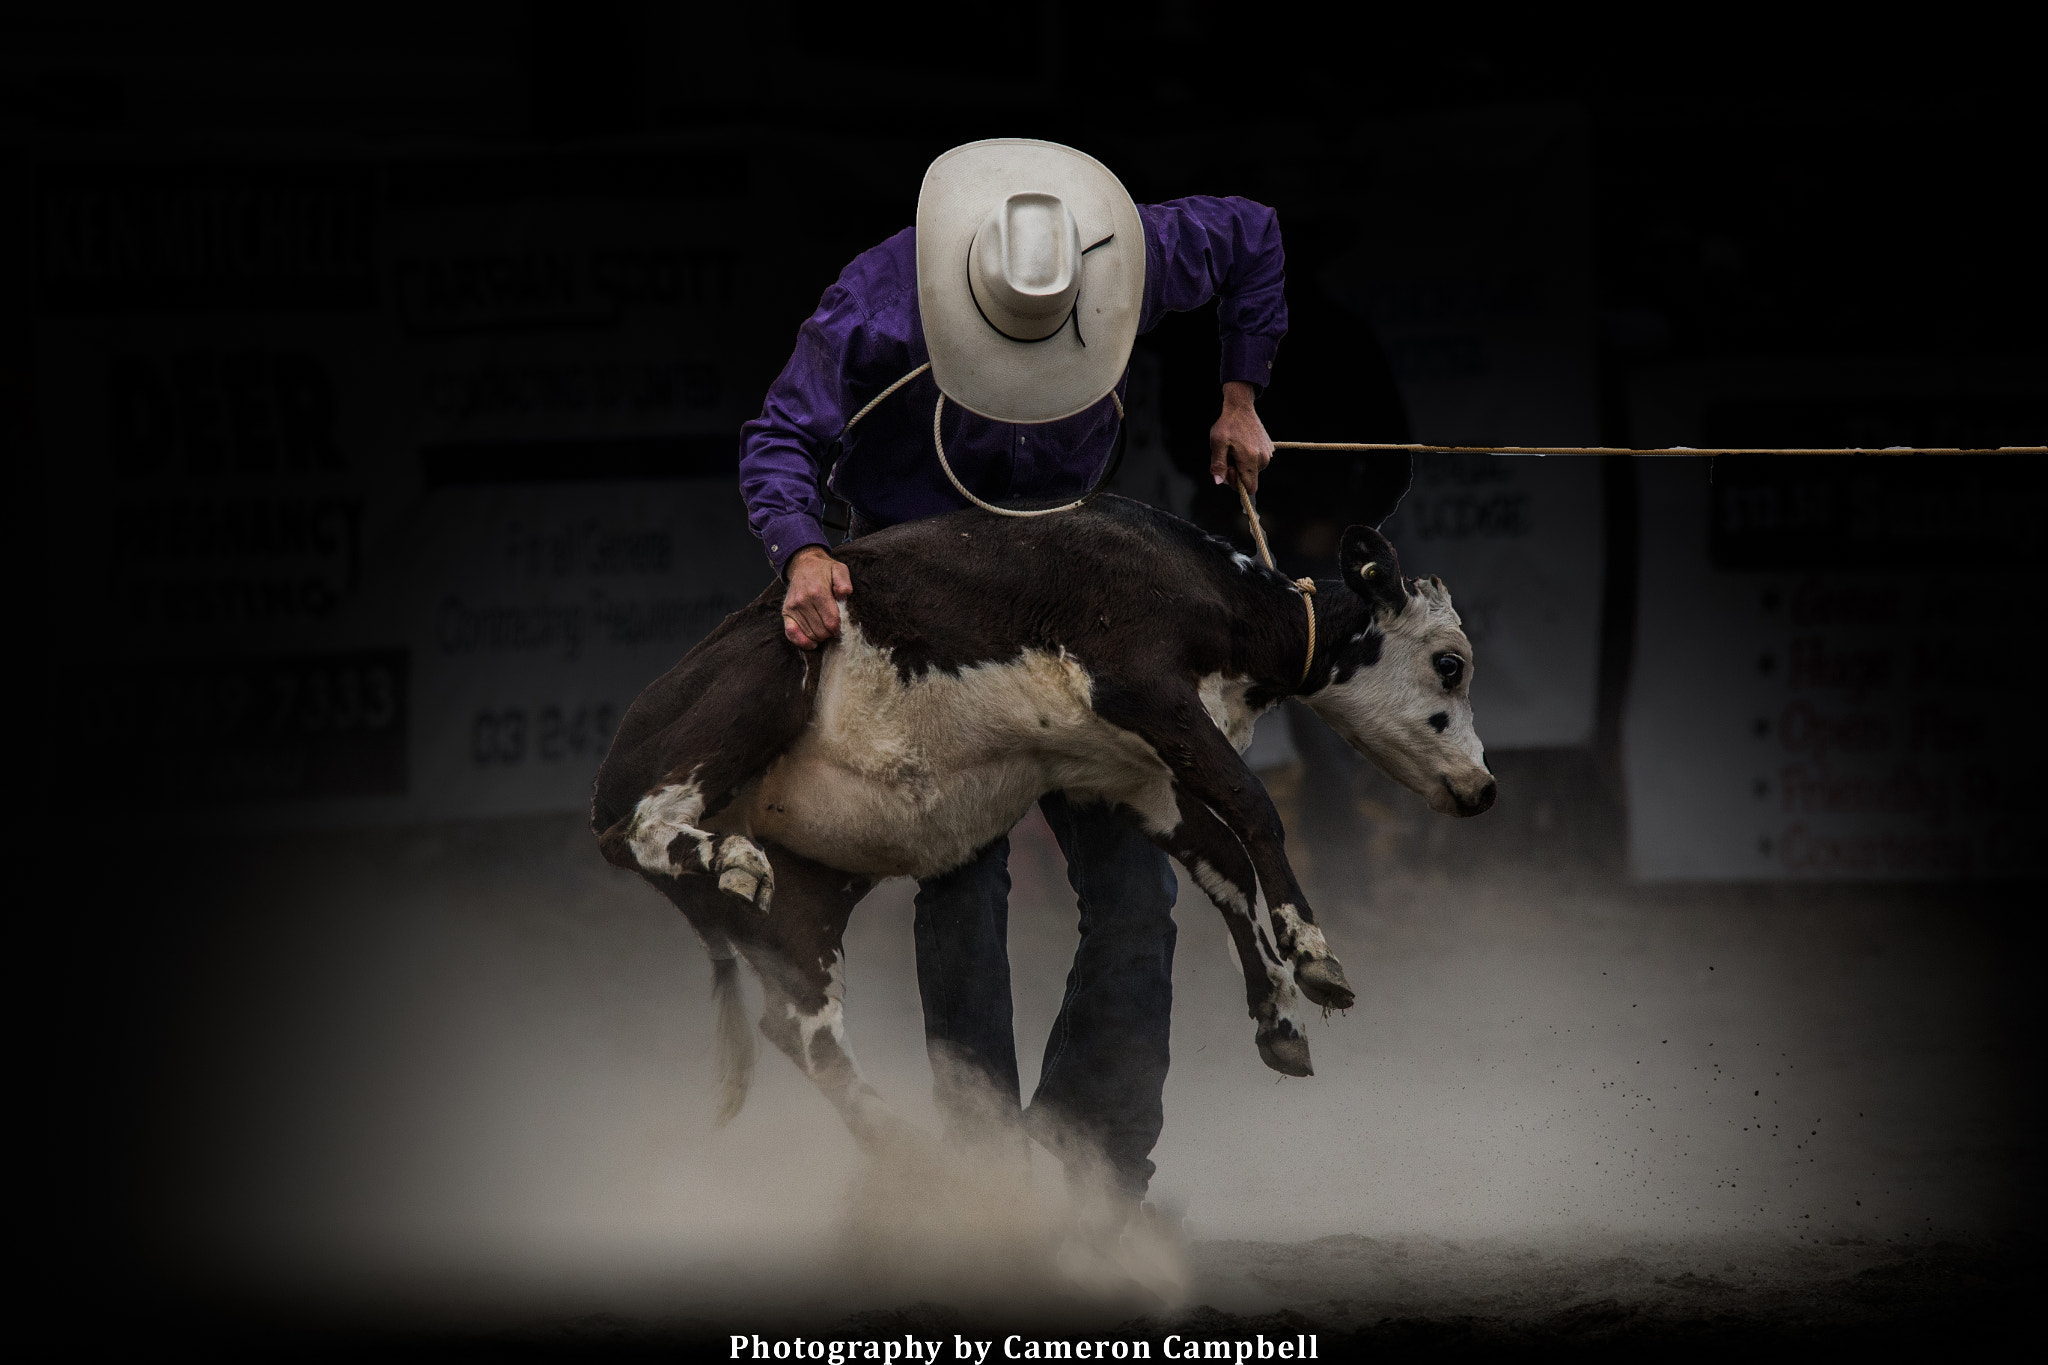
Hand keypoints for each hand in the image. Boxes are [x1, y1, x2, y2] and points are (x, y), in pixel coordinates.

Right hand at [782, 545, 851, 648]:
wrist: (804, 565)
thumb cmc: (825, 571)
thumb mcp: (839, 569)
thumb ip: (844, 582)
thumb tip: (844, 593)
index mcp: (818, 591)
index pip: (832, 622)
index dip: (839, 628)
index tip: (842, 625)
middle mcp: (803, 600)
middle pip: (822, 631)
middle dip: (830, 633)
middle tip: (833, 626)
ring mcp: (793, 607)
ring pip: (810, 635)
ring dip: (820, 636)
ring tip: (824, 627)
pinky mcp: (786, 612)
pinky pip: (791, 634)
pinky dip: (802, 642)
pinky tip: (812, 643)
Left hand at [1209, 380, 1275, 495]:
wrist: (1241, 407)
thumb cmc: (1227, 425)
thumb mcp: (1217, 443)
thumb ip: (1218, 464)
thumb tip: (1219, 482)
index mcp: (1250, 460)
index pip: (1249, 488)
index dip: (1236, 484)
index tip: (1228, 468)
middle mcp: (1262, 459)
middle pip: (1250, 480)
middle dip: (1238, 473)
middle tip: (1229, 455)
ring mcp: (1267, 454)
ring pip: (1254, 471)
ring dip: (1242, 465)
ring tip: (1236, 448)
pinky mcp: (1269, 449)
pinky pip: (1258, 462)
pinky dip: (1249, 458)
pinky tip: (1242, 444)